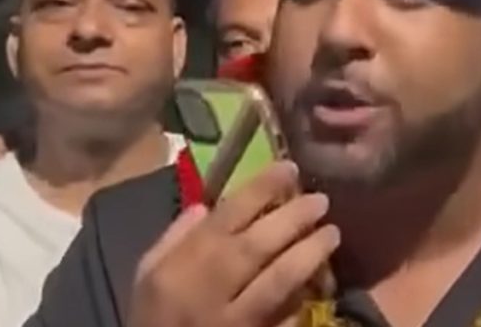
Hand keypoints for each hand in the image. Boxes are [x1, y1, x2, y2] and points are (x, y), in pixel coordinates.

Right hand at [128, 162, 339, 326]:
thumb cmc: (153, 318)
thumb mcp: (147, 276)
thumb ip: (174, 239)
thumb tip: (205, 206)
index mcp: (184, 263)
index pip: (226, 215)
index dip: (261, 188)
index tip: (290, 168)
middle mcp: (210, 288)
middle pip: (258, 245)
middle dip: (294, 218)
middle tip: (322, 200)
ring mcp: (236, 321)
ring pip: (278, 283)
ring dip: (309, 255)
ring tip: (332, 234)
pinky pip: (284, 319)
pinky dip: (302, 300)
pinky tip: (319, 283)